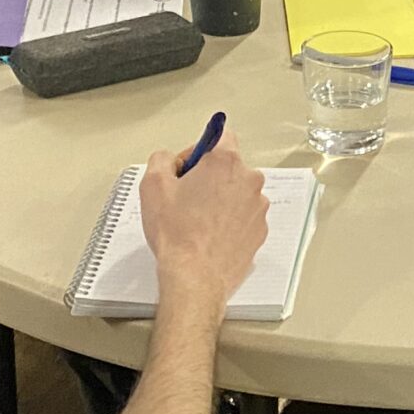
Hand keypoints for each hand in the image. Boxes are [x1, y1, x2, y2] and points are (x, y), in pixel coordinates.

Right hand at [137, 132, 267, 319]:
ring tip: (197, 221)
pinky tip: (210, 236)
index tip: (189, 166)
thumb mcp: (153, 185)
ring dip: (221, 200)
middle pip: (229, 166)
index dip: (200, 149)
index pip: (220, 136)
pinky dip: (230, 222)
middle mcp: (249, 181)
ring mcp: (258, 207)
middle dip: (209, 176)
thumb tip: (170, 159)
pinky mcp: (260, 231)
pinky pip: (244, 217)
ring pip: (237, 193)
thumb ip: (162, 159)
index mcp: (225, 162)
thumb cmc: (177, 233)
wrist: (195, 277)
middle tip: (186, 198)